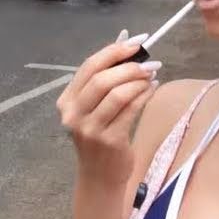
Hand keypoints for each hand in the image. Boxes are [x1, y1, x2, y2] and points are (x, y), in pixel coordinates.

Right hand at [56, 29, 160, 185]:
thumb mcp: (92, 108)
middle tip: (150, 62)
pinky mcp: (109, 140)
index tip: (136, 41)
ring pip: (117, 94)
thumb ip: (103, 81)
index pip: (89, 67)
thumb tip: (126, 43)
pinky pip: (130, 110)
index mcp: (66, 100)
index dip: (113, 51)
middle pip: (102, 79)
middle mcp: (73, 113)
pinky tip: (151, 90)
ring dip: (139, 81)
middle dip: (129, 66)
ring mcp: (90, 128)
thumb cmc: (98, 137)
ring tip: (152, 76)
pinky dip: (144, 95)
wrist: (98, 176)